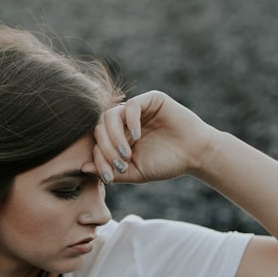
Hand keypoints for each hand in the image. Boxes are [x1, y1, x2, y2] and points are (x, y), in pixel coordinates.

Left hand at [85, 90, 218, 184]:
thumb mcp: (135, 172)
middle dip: (106, 148)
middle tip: (121, 164)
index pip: (97, 142)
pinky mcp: (151, 100)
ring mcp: (137, 109)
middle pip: (100, 127)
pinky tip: (137, 137)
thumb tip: (82, 168)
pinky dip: (130, 122)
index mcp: (119, 136)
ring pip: (111, 115)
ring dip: (114, 136)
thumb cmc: (166, 164)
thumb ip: (110, 170)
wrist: (195, 156)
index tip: (111, 176)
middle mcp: (125, 121)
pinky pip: (131, 105)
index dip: (99, 159)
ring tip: (128, 152)